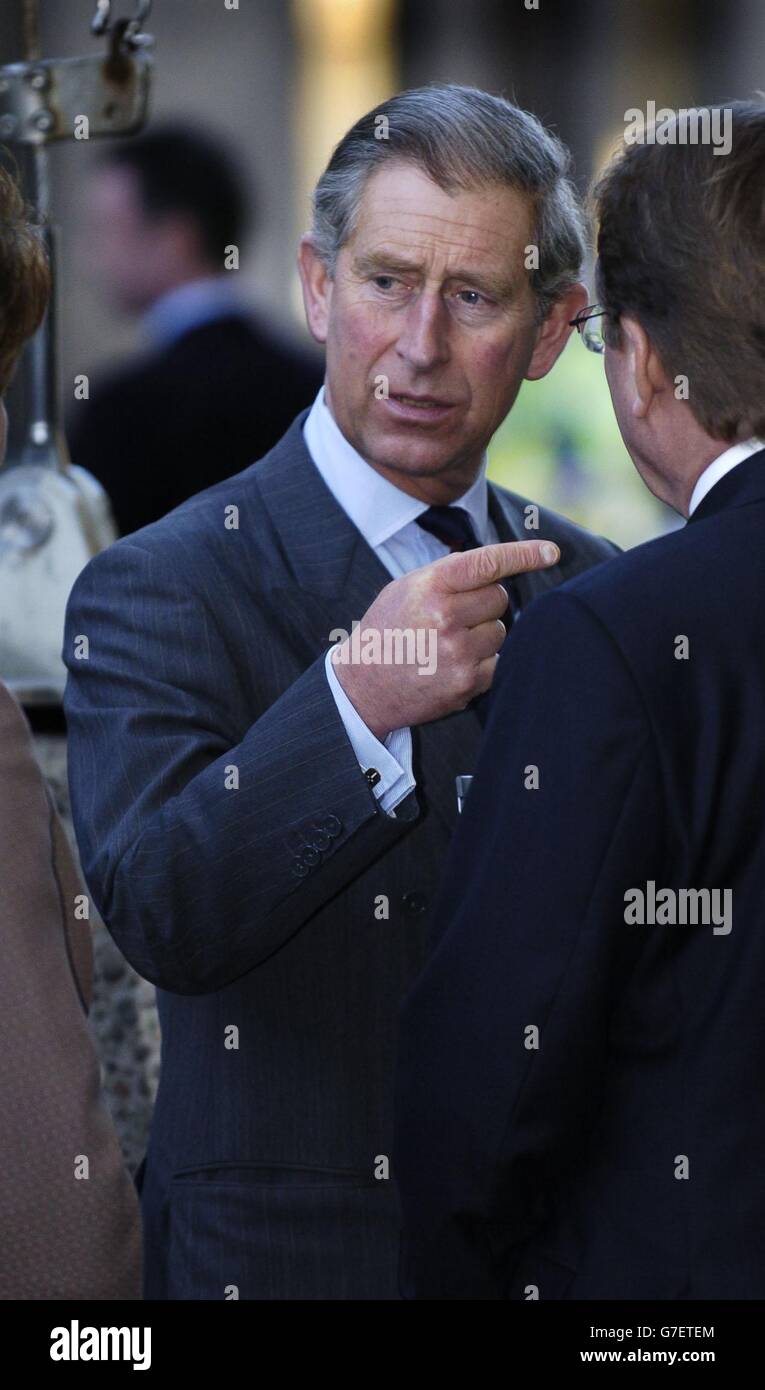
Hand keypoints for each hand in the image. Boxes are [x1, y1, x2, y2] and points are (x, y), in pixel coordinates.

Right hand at [331, 539, 559, 738]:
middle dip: (485, 603)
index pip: (489, 563)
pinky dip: (483, 661)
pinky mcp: (469, 682)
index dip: (524, 554)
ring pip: (502, 631)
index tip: (551, 552)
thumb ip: (448, 574)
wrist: (363, 686)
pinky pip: (499, 661)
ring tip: (448, 644)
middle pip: (500, 598)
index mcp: (430, 586)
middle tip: (454, 616)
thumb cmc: (388, 630)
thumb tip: (497, 567)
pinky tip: (454, 664)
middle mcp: (446, 617)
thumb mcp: (406, 588)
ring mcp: (459, 652)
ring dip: (484, 634)